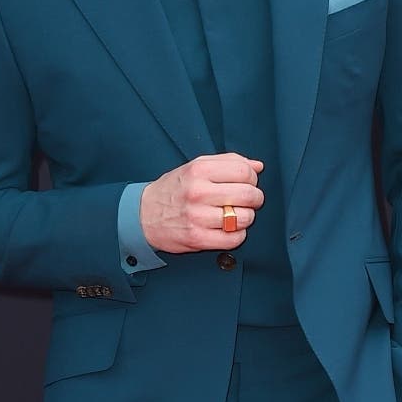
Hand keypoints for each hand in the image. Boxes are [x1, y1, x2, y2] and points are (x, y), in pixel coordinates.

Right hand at [139, 153, 264, 252]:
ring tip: (235, 214)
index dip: (253, 178)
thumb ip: (228, 162)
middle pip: (249, 195)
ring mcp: (197, 217)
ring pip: (245, 218)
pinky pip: (234, 239)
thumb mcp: (196, 166)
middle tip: (248, 200)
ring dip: (246, 218)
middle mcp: (198, 192)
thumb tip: (258, 166)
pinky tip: (228, 228)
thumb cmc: (174, 189)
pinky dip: (237, 235)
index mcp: (199, 170)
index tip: (248, 182)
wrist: (143, 215)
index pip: (244, 172)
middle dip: (254, 198)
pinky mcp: (197, 238)